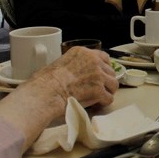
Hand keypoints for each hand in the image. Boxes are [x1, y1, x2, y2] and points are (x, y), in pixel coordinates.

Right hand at [0, 47, 117, 148]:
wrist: (45, 92)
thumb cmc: (45, 81)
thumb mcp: (60, 62)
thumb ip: (74, 64)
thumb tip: (76, 72)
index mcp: (83, 52)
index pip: (103, 57)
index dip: (104, 68)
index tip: (102, 75)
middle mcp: (93, 61)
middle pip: (110, 71)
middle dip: (106, 81)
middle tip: (99, 89)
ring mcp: (98, 75)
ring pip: (113, 84)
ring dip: (107, 91)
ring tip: (99, 98)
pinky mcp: (99, 90)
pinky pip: (109, 98)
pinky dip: (104, 102)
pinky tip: (97, 105)